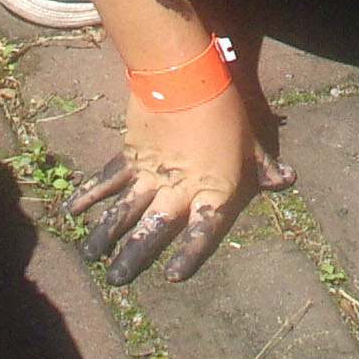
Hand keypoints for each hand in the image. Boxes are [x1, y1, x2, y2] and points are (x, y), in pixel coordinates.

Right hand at [68, 60, 285, 283]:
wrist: (186, 78)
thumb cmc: (226, 110)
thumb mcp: (251, 141)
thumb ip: (264, 166)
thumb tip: (287, 179)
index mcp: (212, 190)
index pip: (202, 231)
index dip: (188, 254)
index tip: (172, 277)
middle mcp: (178, 189)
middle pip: (153, 230)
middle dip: (133, 256)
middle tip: (116, 280)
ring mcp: (150, 174)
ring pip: (124, 211)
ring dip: (105, 234)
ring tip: (89, 257)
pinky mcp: (130, 155)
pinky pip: (108, 179)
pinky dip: (89, 194)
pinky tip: (71, 210)